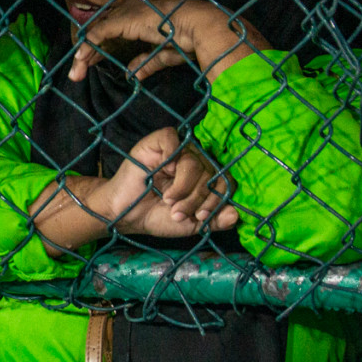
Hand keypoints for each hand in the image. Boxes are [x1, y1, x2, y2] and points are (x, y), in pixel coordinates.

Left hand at [69, 0, 264, 84]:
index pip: (111, 33)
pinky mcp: (122, 20)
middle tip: (77, 73)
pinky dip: (88, 48)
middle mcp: (128, 11)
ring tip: (76, 73)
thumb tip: (131, 74)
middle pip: (100, 33)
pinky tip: (81, 60)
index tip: (89, 66)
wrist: (197, 26)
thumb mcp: (163, 55)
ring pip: (95, 34)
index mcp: (138, 17)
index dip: (98, 50)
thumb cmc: (188, 39)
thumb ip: (146, 62)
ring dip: (84, 55)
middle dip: (88, 54)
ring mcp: (124, 14)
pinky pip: (98, 34)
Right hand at [91, 127, 237, 238]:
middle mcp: (193, 160)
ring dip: (184, 187)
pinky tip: (166, 170)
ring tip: (169, 201)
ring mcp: (175, 151)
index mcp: (203, 178)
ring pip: (194, 161)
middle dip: (196, 198)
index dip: (217, 198)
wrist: (125, 215)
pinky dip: (173, 154)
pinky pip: (172, 137)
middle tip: (178, 212)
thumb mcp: (192, 224)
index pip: (223, 180)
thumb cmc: (156, 216)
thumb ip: (214, 221)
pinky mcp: (155, 143)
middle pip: (209, 172)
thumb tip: (235, 214)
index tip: (201, 217)